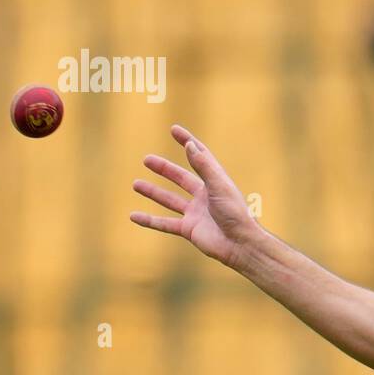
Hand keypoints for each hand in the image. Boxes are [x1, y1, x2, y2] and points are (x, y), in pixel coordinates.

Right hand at [130, 124, 262, 266]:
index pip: (199, 157)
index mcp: (215, 182)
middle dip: (164, 169)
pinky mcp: (189, 230)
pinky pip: (164, 224)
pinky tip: (133, 216)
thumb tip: (189, 145)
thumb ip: (204, 166)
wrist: (240, 244)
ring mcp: (196, 214)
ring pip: (170, 200)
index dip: (188, 142)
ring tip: (135, 184)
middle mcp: (204, 196)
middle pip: (181, 178)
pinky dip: (149, 220)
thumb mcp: (219, 186)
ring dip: (153, 192)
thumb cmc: (236, 213)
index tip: (174, 129)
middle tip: (146, 159)